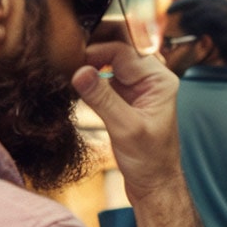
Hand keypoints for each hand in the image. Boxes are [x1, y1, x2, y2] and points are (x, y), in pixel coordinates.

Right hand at [71, 16, 180, 203]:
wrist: (153, 184)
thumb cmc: (150, 160)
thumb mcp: (125, 129)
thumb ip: (102, 98)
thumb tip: (79, 71)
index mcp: (160, 80)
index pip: (126, 50)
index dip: (97, 50)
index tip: (73, 57)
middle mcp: (151, 78)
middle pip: (122, 45)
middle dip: (96, 42)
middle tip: (68, 44)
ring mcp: (138, 87)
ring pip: (112, 58)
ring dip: (91, 57)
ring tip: (67, 59)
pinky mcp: (125, 97)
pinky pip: (106, 75)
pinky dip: (91, 74)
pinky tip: (75, 77)